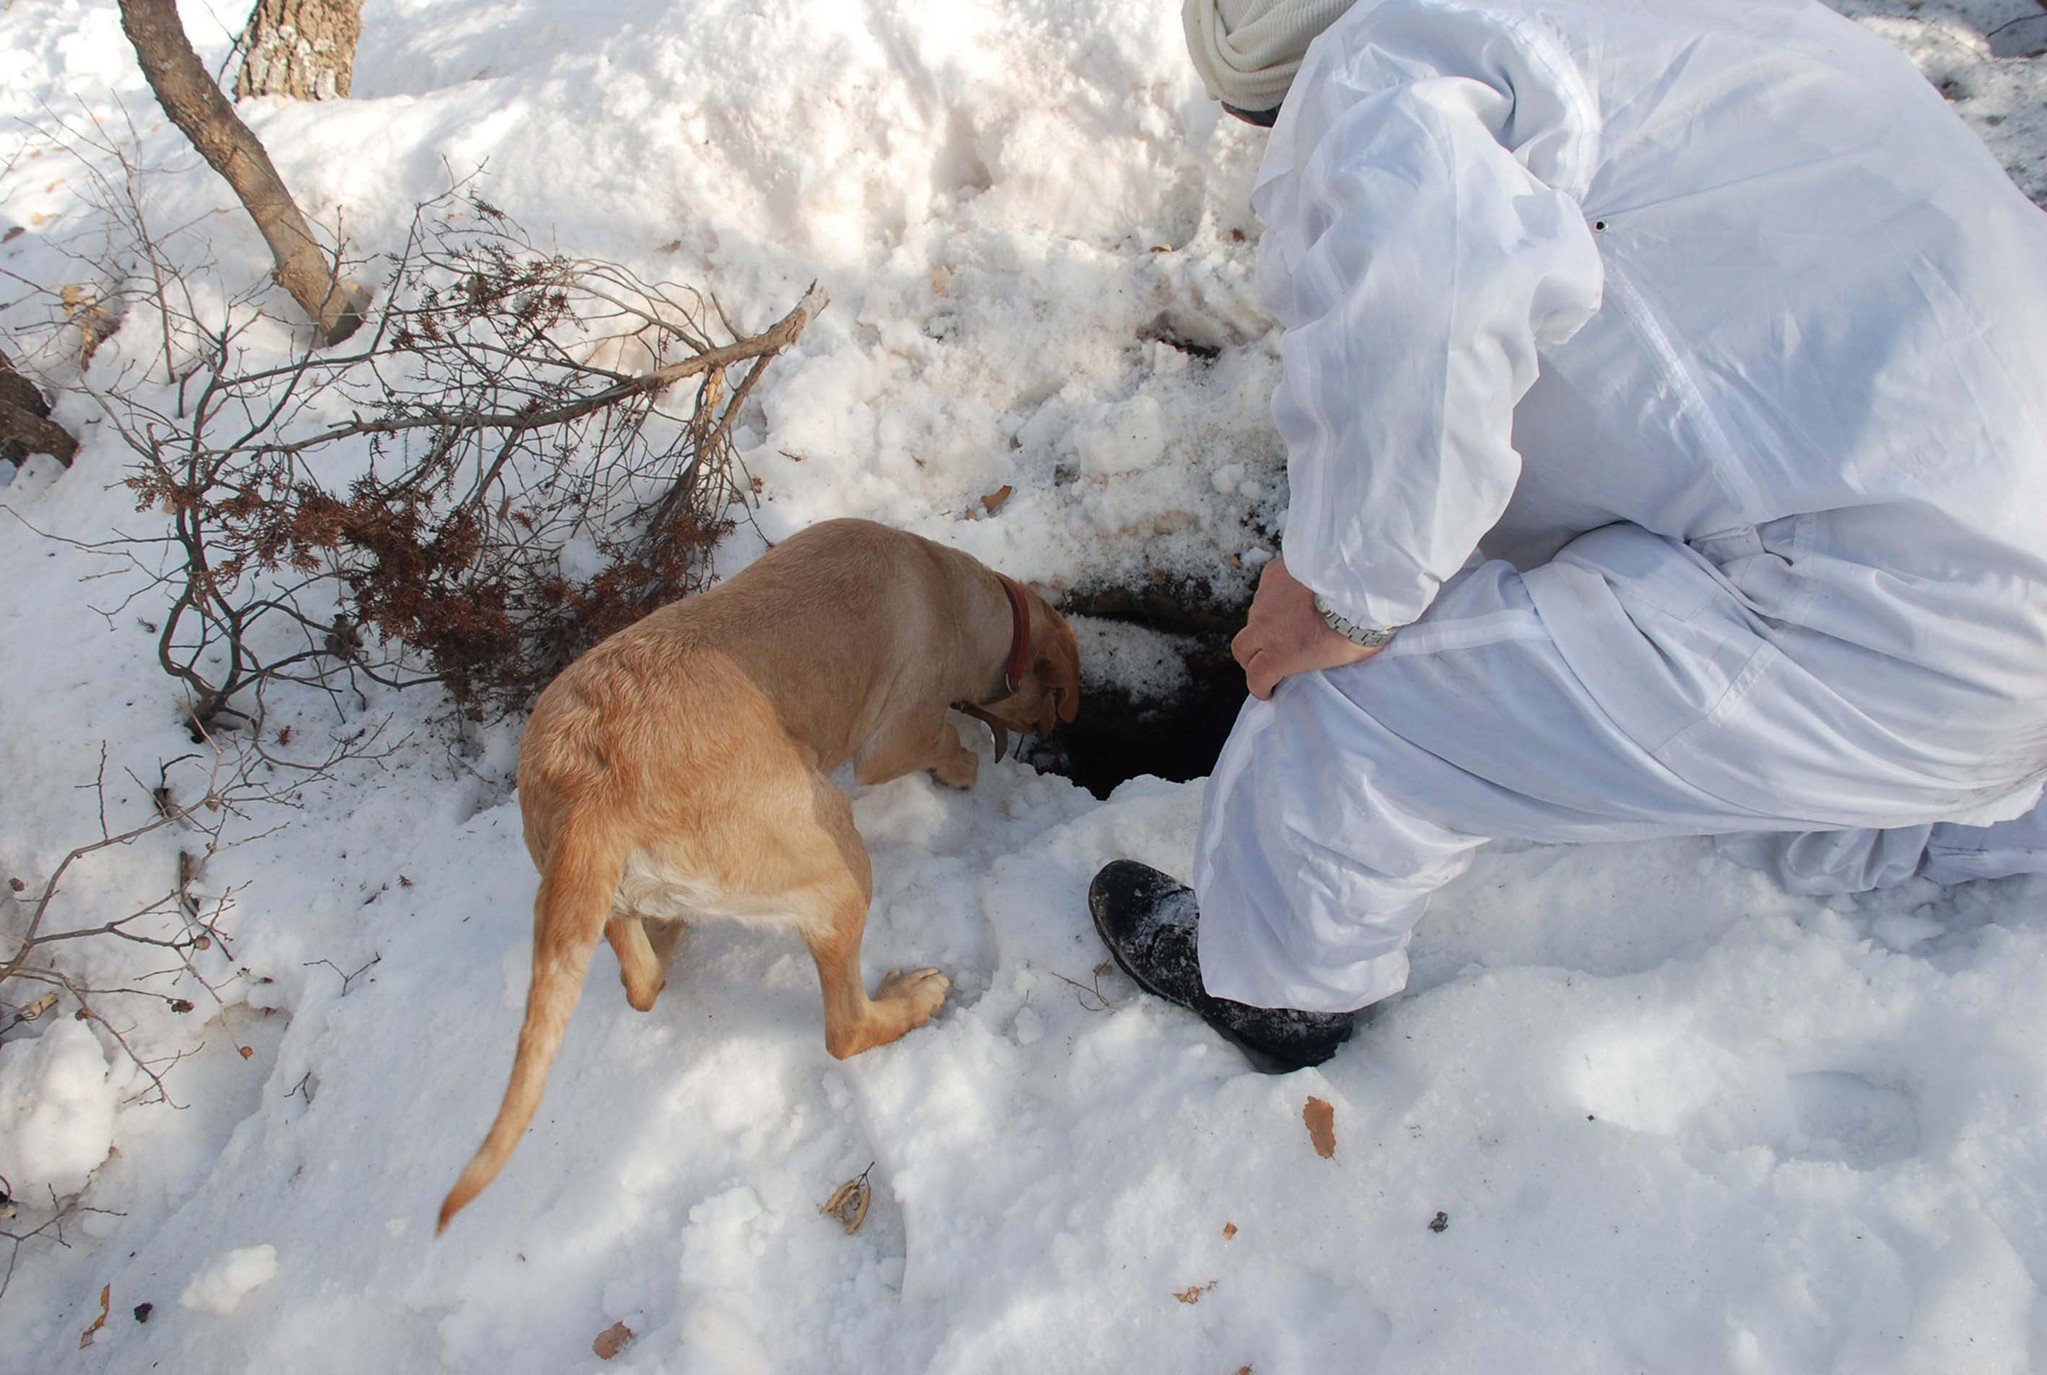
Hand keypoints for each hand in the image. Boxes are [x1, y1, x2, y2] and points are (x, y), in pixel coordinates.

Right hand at [1231, 556, 1383, 699]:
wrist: (1360, 583)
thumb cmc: (1358, 624)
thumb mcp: (1339, 659)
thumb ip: (1316, 662)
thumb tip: (1314, 661)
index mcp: (1280, 653)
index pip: (1256, 676)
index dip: (1259, 686)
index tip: (1265, 689)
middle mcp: (1266, 625)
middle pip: (1242, 647)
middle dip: (1250, 657)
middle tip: (1264, 659)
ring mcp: (1266, 597)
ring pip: (1255, 616)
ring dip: (1266, 623)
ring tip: (1288, 622)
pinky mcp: (1273, 574)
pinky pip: (1267, 589)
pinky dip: (1275, 597)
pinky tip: (1294, 596)